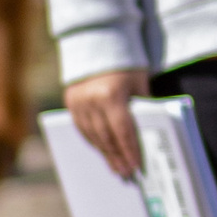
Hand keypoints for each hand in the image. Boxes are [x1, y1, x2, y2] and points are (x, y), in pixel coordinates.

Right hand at [64, 68, 149, 182]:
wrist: (99, 43)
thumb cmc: (127, 66)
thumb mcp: (140, 85)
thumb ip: (142, 108)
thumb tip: (147, 136)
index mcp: (110, 95)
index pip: (122, 130)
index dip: (129, 150)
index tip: (136, 166)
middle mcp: (90, 100)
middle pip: (105, 136)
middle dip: (117, 156)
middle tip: (126, 173)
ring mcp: (77, 101)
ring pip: (91, 135)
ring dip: (104, 153)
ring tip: (116, 167)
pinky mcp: (70, 101)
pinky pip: (81, 127)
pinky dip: (93, 140)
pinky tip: (103, 151)